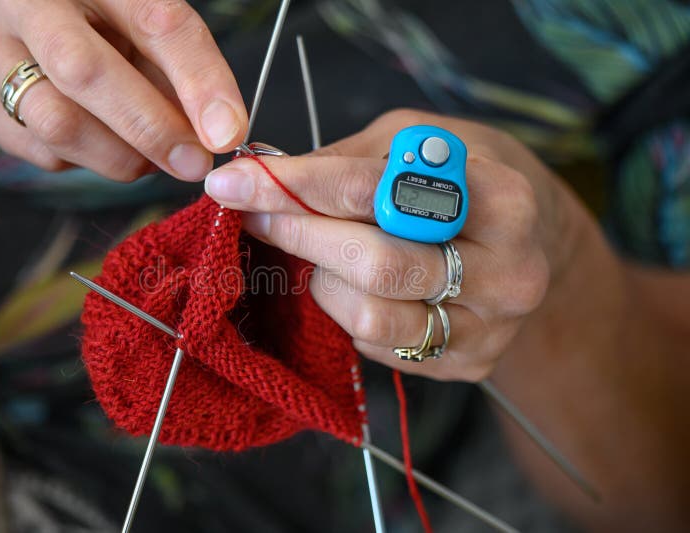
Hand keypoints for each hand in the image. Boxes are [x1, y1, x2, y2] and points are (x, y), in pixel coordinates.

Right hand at [0, 0, 247, 181]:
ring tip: (152, 158)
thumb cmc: (100, 26)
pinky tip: (104, 145)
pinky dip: (88, 162)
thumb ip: (182, 70)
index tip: (227, 133)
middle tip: (192, 163)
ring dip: (121, 156)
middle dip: (149, 128)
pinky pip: (41, 151)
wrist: (11, 21)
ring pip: (57, 123)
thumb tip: (220, 133)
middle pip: (85, 72)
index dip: (198, 81)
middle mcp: (27, 1)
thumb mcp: (147, 27)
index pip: (155, 20)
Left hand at [205, 109, 582, 380]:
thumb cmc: (463, 178)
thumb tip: (262, 179)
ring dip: (323, 282)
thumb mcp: (415, 141)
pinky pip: (379, 346)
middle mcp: (508, 271)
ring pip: (370, 316)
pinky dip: (347, 313)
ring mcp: (490, 326)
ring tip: (321, 255)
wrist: (530, 240)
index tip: (235, 183)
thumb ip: (347, 162)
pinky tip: (355, 285)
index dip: (296, 187)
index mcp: (503, 199)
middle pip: (374, 264)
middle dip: (298, 236)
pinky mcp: (468, 362)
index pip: (378, 191)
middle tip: (254, 217)